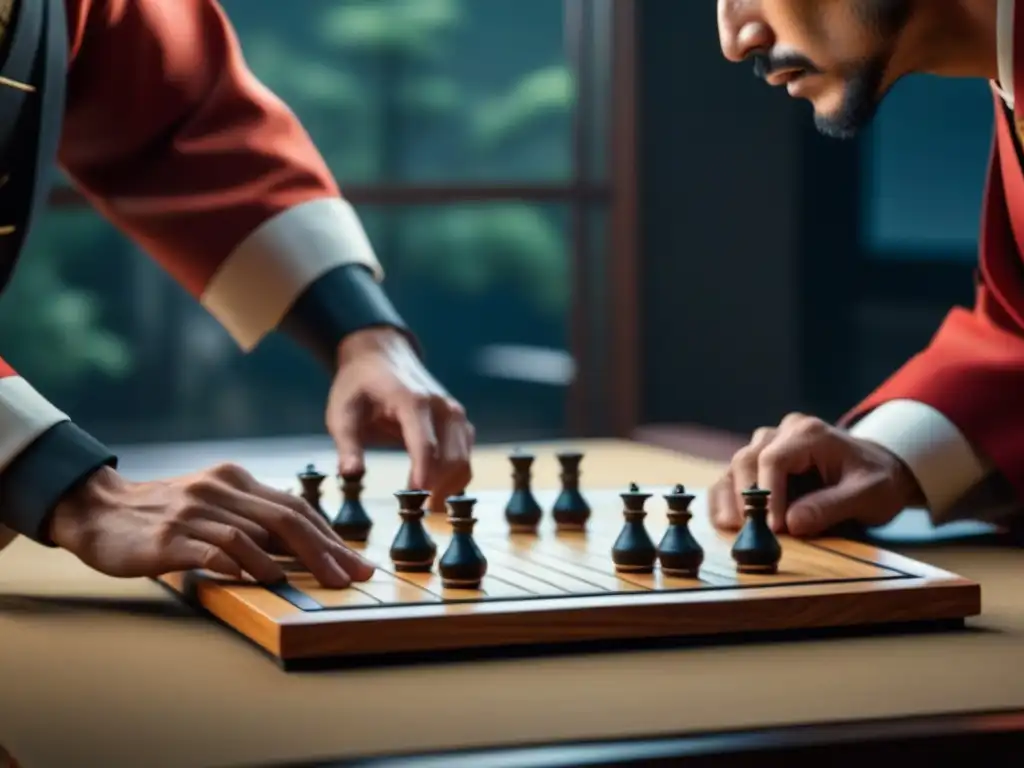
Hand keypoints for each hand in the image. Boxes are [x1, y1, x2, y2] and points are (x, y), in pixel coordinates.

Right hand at [49, 463, 374, 587]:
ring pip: (251, 535)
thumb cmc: (165, 516)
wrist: (99, 510)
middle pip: (284, 519)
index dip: (330, 536)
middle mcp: (219, 490)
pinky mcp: (167, 536)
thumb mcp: (215, 506)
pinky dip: (236, 566)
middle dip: (324, 551)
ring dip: (285, 563)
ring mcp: (193, 512)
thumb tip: (306, 550)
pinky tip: (255, 580)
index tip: (356, 563)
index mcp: (235, 480)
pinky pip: (210, 551)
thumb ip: (253, 521)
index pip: (295, 507)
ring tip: (313, 584)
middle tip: (349, 578)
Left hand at [326, 328, 473, 510]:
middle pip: (451, 457)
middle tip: (416, 511)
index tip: (415, 501)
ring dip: (448, 486)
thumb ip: (347, 445)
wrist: (381, 357)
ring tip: (425, 505)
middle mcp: (442, 406)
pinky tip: (435, 490)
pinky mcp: (460, 422)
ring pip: (464, 460)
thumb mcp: (342, 413)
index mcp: (412, 401)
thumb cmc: (359, 386)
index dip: (423, 476)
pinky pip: (466, 456)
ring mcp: (455, 413)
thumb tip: (350, 474)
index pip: (426, 444)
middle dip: (437, 488)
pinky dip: (455, 477)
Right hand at [709, 413, 923, 536]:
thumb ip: (831, 506)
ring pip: (735, 467)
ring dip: (729, 498)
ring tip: (730, 529)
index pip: (774, 460)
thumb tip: (791, 524)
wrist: (879, 470)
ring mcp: (769, 445)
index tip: (773, 528)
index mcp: (809, 433)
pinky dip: (725, 498)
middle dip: (744, 497)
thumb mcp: (869, 495)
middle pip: (747, 459)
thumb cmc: (877, 480)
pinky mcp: (760, 462)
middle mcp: (783, 432)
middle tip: (746, 531)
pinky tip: (723, 521)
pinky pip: (734, 477)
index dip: (768, 495)